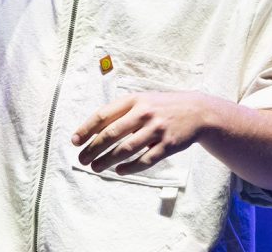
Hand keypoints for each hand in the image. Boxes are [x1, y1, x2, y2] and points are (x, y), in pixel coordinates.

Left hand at [71, 91, 208, 174]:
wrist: (197, 111)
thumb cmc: (162, 107)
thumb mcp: (142, 101)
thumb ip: (120, 112)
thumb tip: (92, 130)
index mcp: (134, 100)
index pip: (103, 115)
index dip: (86, 129)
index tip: (75, 141)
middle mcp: (144, 113)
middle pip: (112, 134)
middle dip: (93, 149)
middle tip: (82, 159)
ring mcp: (157, 130)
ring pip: (126, 149)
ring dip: (107, 161)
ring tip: (95, 168)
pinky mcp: (168, 145)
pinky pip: (145, 160)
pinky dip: (129, 168)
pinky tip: (119, 171)